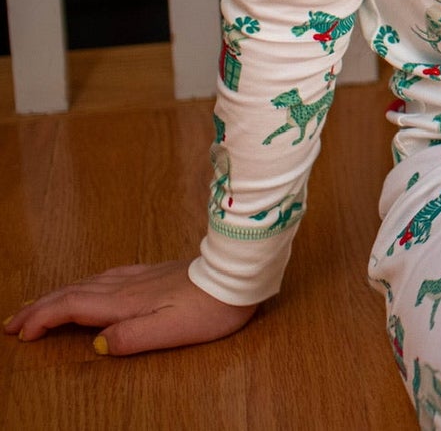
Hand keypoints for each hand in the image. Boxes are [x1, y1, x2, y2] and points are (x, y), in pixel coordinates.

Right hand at [6, 262, 255, 354]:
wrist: (240, 275)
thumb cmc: (210, 308)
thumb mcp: (170, 332)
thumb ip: (130, 338)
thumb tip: (97, 344)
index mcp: (125, 302)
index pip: (72, 307)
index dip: (43, 319)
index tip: (20, 333)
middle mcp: (128, 285)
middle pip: (73, 293)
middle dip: (40, 306)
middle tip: (12, 321)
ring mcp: (142, 276)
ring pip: (88, 283)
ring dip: (58, 294)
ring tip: (38, 305)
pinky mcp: (155, 273)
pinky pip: (107, 276)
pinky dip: (85, 284)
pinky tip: (88, 285)